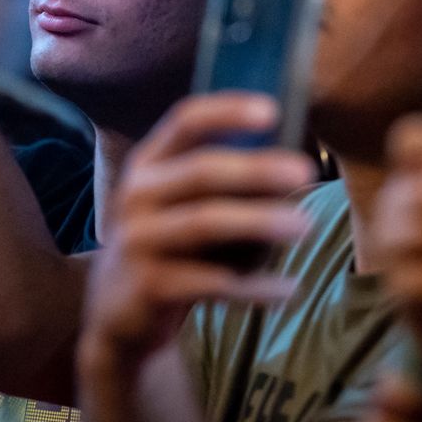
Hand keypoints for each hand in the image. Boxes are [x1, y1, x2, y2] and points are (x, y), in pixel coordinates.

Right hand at [81, 92, 314, 367]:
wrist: (116, 312)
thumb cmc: (167, 245)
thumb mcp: (177, 204)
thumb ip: (217, 182)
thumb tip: (290, 163)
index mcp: (148, 164)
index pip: (185, 122)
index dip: (226, 112)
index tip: (272, 110)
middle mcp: (137, 195)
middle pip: (200, 171)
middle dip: (255, 168)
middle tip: (305, 171)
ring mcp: (138, 240)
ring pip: (204, 222)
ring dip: (259, 221)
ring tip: (305, 225)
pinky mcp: (148, 286)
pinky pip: (210, 281)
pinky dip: (253, 286)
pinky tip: (288, 288)